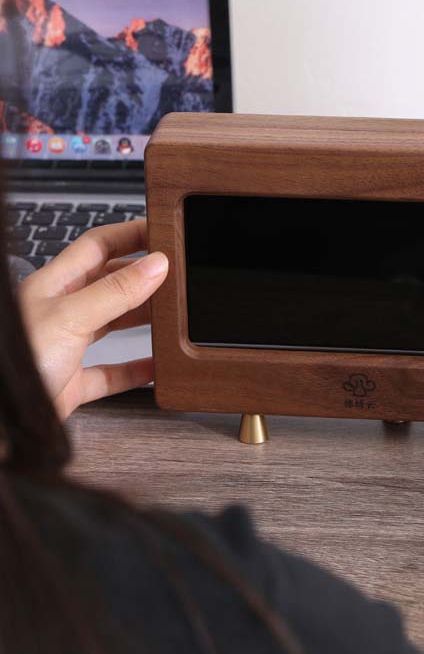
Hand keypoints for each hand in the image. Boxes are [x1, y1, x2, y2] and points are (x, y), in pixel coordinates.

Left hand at [18, 220, 167, 418]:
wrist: (1, 421)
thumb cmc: (15, 362)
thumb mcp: (70, 317)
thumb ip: (115, 292)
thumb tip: (156, 265)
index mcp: (54, 285)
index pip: (98, 245)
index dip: (131, 234)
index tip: (162, 233)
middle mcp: (61, 312)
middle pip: (111, 283)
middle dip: (144, 278)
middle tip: (176, 276)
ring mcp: (67, 347)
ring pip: (113, 324)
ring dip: (143, 320)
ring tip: (171, 315)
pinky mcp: (72, 383)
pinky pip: (111, 372)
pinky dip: (136, 370)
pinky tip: (154, 366)